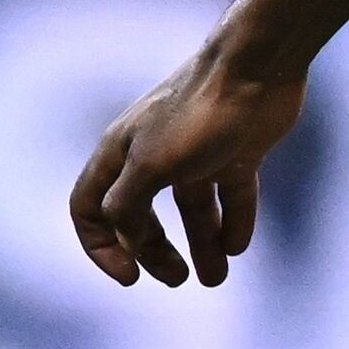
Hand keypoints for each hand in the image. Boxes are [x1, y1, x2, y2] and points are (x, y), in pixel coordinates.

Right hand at [69, 39, 304, 286]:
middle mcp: (153, 154)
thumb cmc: (199, 114)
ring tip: (216, 278)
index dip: (101, 246)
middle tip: (179, 279)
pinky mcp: (237, 150)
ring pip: (192, 209)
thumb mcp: (151, 166)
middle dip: (155, 251)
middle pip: (142, 216)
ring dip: (201, 245)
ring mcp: (197, 152)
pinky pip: (231, 195)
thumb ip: (129, 205)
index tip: (129, 277)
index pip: (89, 209)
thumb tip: (127, 238)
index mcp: (120, 154)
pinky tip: (237, 247)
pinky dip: (233, 222)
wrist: (258, 69)